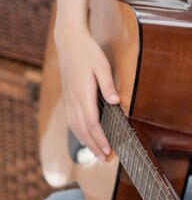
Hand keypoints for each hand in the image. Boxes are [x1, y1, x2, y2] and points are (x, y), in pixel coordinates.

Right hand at [55, 27, 119, 160]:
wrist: (69, 41)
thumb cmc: (88, 52)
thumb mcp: (102, 65)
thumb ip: (108, 84)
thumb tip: (115, 102)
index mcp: (83, 94)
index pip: (92, 123)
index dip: (100, 138)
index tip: (108, 150)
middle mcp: (74, 100)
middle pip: (83, 130)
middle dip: (94, 146)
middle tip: (104, 159)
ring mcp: (69, 99)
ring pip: (75, 127)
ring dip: (86, 142)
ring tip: (96, 154)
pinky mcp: (68, 97)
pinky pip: (71, 120)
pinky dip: (78, 133)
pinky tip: (84, 137)